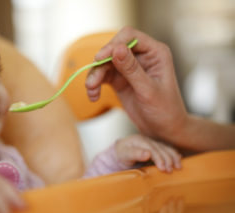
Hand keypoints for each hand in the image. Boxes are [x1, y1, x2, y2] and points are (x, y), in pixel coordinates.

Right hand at [85, 26, 187, 142]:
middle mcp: (141, 56)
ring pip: (105, 62)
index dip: (113, 44)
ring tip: (91, 90)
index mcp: (155, 52)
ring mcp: (129, 67)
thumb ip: (132, 69)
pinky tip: (93, 96)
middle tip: (92, 81)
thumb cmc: (165, 110)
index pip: (129, 37)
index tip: (99, 58)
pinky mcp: (120, 79)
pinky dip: (95, 84)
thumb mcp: (148, 90)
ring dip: (95, 75)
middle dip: (100, 63)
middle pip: (113, 48)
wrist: (164, 130)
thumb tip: (116, 49)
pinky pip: (102, 75)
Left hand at [114, 134, 181, 172]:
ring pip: (166, 148)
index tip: (163, 168)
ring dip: (173, 157)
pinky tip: (179, 160)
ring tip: (178, 167)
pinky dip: (173, 154)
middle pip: (160, 148)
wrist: (119, 153)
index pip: (152, 148)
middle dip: (167, 159)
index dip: (159, 158)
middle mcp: (147, 140)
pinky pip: (166, 149)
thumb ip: (134, 154)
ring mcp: (152, 143)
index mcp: (139, 140)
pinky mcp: (155, 148)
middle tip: (170, 171)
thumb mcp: (124, 155)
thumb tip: (148, 153)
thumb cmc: (120, 155)